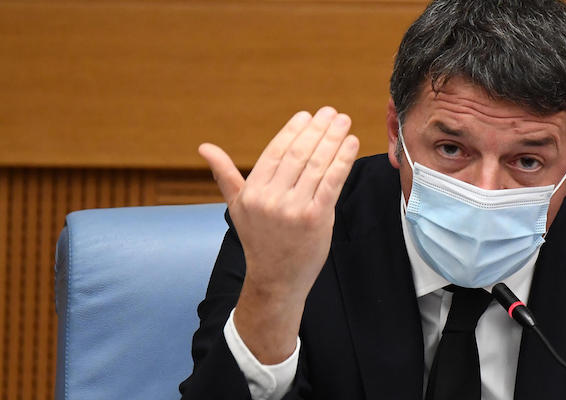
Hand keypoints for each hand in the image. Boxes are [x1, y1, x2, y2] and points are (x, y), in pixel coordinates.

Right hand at [198, 107, 358, 362]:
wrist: (276, 280)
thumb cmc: (260, 240)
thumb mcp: (237, 207)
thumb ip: (224, 175)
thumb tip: (204, 147)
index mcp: (252, 192)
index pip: (275, 152)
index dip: (292, 131)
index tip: (307, 115)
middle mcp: (270, 199)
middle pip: (298, 154)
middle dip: (317, 129)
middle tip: (331, 112)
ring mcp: (293, 209)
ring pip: (317, 165)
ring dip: (333, 139)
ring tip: (343, 122)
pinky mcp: (316, 219)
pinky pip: (332, 182)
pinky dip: (343, 160)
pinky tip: (351, 144)